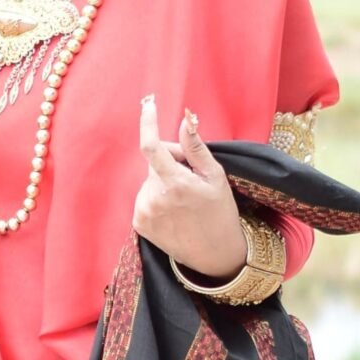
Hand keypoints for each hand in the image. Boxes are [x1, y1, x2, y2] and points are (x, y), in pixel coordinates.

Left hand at [133, 98, 247, 279]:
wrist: (215, 255)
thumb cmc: (220, 211)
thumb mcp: (215, 177)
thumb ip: (196, 147)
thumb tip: (185, 118)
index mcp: (175, 183)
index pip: (152, 146)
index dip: (148, 122)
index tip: (148, 104)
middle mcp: (155, 197)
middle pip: (156, 162)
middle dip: (171, 162)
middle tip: (192, 178)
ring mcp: (144, 211)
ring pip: (150, 180)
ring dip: (164, 182)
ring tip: (185, 200)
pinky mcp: (139, 223)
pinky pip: (145, 196)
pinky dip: (157, 197)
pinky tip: (174, 212)